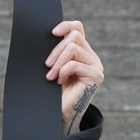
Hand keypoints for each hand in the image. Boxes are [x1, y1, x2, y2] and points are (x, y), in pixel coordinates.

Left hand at [45, 20, 102, 134]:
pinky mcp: (96, 75)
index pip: (78, 28)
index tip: (52, 32)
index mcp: (81, 52)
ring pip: (73, 48)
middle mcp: (91, 56)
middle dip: (55, 50)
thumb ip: (54, 54)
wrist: (59, 113)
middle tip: (46, 66)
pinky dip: (63, 71)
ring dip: (57, 62)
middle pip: (74, 37)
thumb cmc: (54, 92)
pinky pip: (75, 64)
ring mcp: (95, 65)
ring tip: (50, 76)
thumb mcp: (52, 68)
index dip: (66, 25)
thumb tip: (43, 38)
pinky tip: (59, 81)